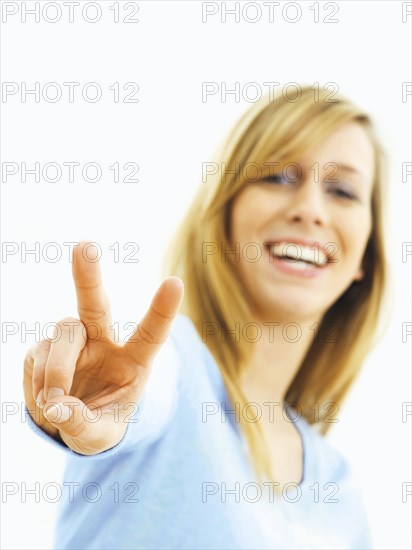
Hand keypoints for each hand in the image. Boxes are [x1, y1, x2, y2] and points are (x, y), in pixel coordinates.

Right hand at [23, 241, 183, 454]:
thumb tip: (58, 406)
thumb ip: (84, 424)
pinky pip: (37, 355)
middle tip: (84, 247)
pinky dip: (38, 382)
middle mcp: (103, 341)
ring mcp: (73, 341)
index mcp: (133, 360)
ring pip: (63, 333)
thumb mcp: (100, 436)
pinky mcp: (44, 347)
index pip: (151, 333)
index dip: (162, 310)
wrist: (68, 423)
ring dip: (58, 370)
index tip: (175, 283)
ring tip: (56, 402)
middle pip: (96, 305)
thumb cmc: (98, 424)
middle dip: (88, 277)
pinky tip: (46, 399)